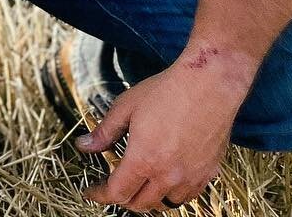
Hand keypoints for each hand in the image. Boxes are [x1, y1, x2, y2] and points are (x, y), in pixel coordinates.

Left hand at [78, 57, 247, 209]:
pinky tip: (165, 180)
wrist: (208, 86)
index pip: (118, 193)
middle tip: (111, 185)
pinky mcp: (208, 175)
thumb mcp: (126, 107)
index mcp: (144, 160)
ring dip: (147, 199)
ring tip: (137, 184)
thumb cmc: (166, 92)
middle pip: (140, 204)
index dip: (100, 195)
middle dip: (122, 198)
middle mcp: (168, 176)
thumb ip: (104, 132)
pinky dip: (171, 194)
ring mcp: (190, 178)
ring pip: (164, 204)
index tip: (91, 191)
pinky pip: (186, 197)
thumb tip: (83, 146)